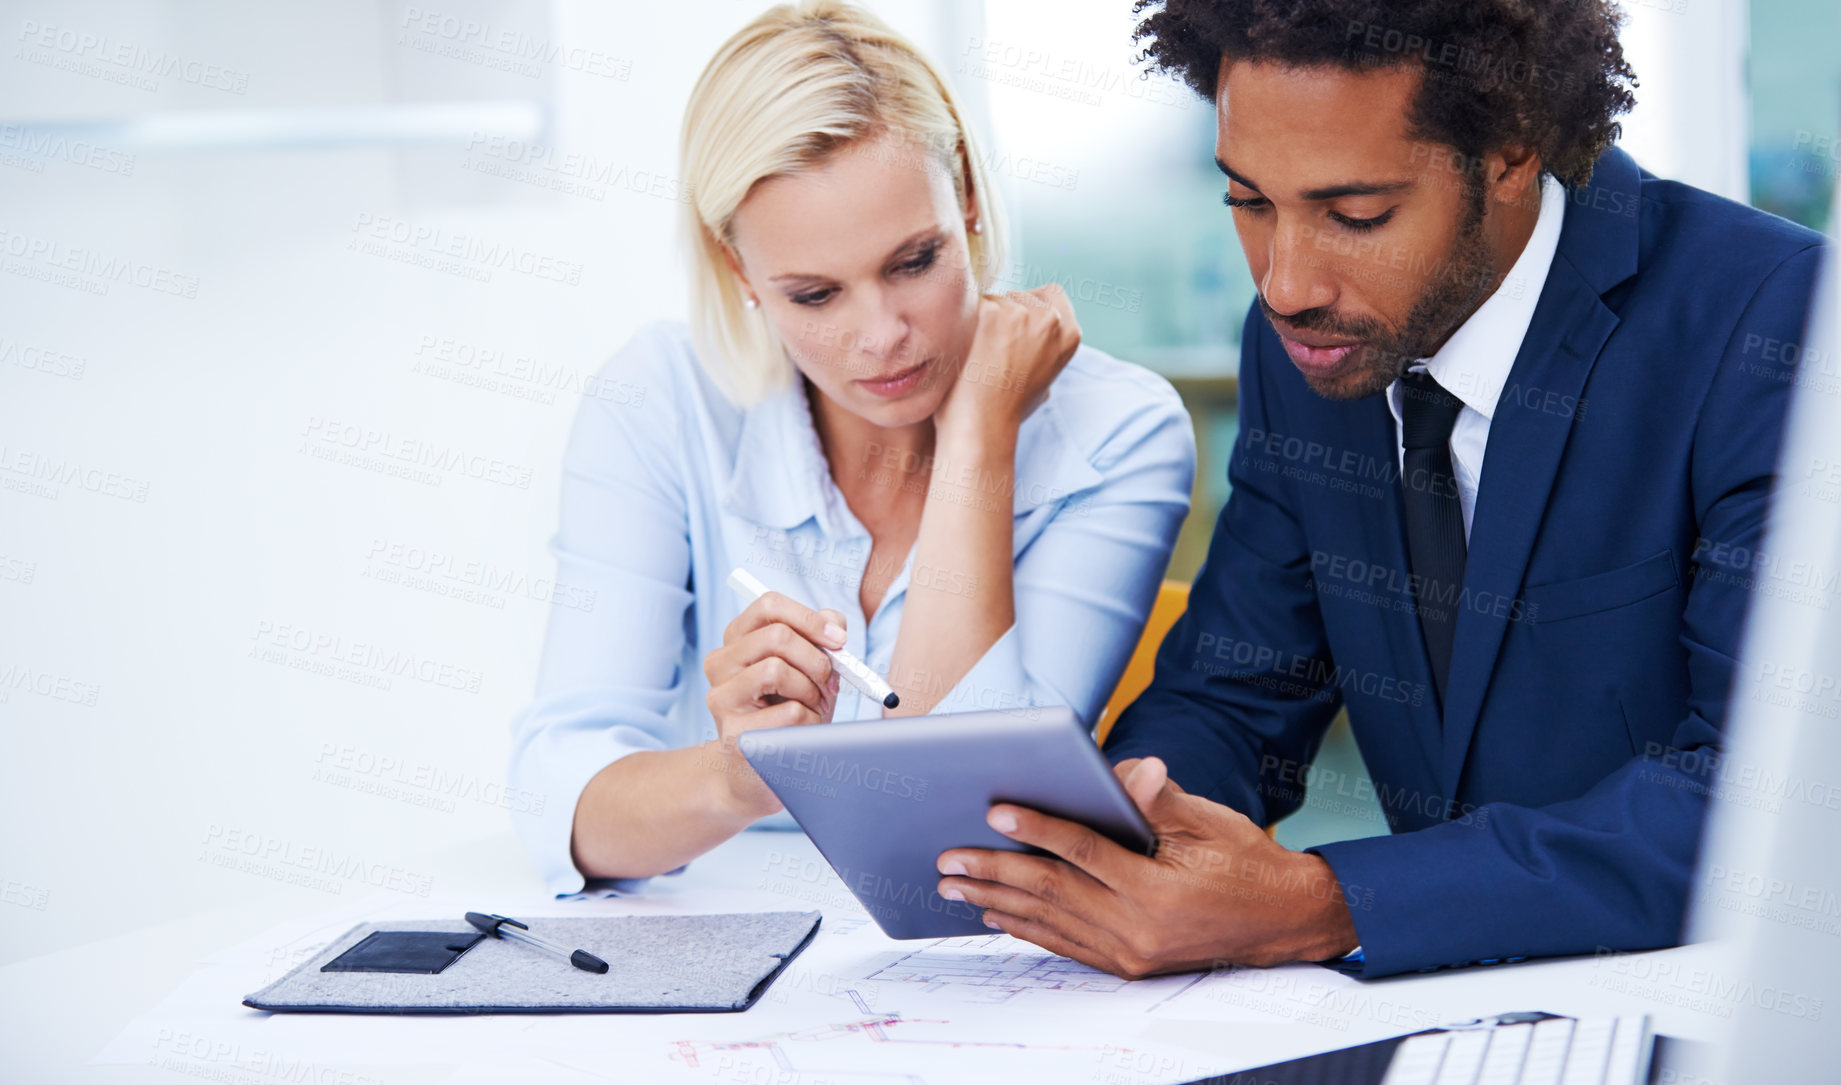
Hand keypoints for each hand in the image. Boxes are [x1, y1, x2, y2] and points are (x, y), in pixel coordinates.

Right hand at [701, 592, 844, 816]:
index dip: (809, 618)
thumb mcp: (808, 671)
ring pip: (777, 669)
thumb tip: (834, 625)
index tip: (839, 639)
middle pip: (777, 636)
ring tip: (813, 708)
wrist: (760, 775)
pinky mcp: (734, 733)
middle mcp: (719, 663)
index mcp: (737, 641)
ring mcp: (721, 698)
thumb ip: (821, 641)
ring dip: (811, 690)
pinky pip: (788, 712)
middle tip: (831, 682)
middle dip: (817, 659)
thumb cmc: (788, 715)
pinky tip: (803, 733)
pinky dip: (810, 720)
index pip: (768, 606)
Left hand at [935, 285, 1080, 437]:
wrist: (984, 425)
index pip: (1052, 294)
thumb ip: (1046, 347)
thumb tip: (1032, 331)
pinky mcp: (989, 312)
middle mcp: (1050, 319)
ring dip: (981, 320)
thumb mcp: (1046, 377)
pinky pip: (969, 306)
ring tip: (977, 357)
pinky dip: (962, 325)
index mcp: (1070, 333)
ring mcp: (1020, 312)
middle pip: (1019, 295)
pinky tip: (963, 353)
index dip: (1031, 307)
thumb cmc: (1009, 408)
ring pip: (994, 299)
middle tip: (991, 351)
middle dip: (1003, 314)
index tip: (1015, 329)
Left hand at [935, 757, 1360, 977]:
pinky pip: (1066, 944)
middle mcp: (1138, 929)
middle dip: (993, 872)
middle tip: (949, 858)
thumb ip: (1157, 799)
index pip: (1083, 852)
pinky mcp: (1129, 965)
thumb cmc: (1248, 861)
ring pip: (1050, 923)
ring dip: (997, 902)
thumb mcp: (1208, 822)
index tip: (995, 811)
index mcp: (1157, 890)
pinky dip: (1028, 928)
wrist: (1285, 919)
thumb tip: (1125, 771)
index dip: (1037, 828)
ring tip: (954, 886)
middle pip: (1051, 892)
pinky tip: (998, 913)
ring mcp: (1131, 953)